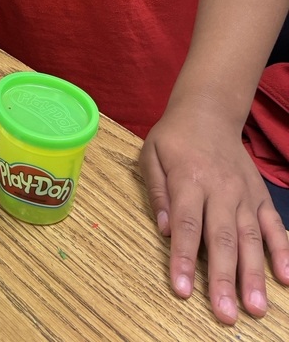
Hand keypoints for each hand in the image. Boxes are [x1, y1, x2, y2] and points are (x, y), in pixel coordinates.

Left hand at [139, 100, 288, 323]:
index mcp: (188, 179)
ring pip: (250, 237)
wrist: (208, 111)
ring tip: (256, 308)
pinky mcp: (260, 195)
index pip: (186, 225)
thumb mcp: (151, 154)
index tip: (182, 290)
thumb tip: (162, 230)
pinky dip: (282, 250)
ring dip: (254, 274)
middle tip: (225, 315)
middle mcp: (220, 189)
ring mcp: (244, 194)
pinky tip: (286, 277)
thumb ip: (157, 192)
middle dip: (224, 279)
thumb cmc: (174, 137)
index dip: (184, 259)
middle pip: (221, 238)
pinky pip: (273, 224)